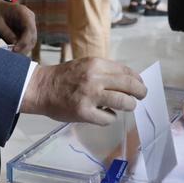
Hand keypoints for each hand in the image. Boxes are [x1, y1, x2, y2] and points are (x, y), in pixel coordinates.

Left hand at [0, 0, 36, 55]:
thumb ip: (6, 34)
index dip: (24, 41)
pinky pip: (27, 42)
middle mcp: (30, 18)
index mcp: (23, 12)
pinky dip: (21, 49)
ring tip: (12, 56)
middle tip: (12, 57)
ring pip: (31, 41)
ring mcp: (30, 25)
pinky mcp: (27, 31)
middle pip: (32, 37)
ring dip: (23, 50)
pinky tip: (13, 53)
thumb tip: (15, 48)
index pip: (29, 28)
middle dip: (23, 48)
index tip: (15, 50)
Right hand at [20, 57, 146, 124]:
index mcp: (96, 64)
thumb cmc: (64, 77)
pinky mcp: (84, 112)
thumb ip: (104, 71)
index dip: (137, 79)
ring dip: (129, 105)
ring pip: (124, 102)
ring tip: (128, 106)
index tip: (140, 84)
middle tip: (142, 96)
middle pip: (129, 86)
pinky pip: (109, 118)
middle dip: (140, 92)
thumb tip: (128, 81)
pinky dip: (111, 117)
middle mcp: (95, 78)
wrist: (41, 88)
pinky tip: (105, 114)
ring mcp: (90, 96)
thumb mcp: (85, 65)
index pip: (126, 71)